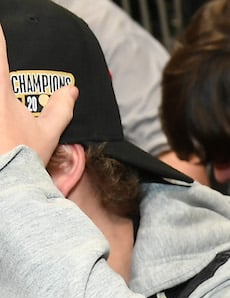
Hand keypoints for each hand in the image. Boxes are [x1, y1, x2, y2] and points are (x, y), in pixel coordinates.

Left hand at [0, 21, 76, 165]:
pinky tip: (3, 122)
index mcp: (0, 91)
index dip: (1, 37)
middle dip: (2, 70)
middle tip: (9, 77)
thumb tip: (70, 90)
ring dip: (3, 90)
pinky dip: (1, 111)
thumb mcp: (48, 132)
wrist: (7, 182)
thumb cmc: (24, 156)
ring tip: (9, 109)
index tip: (3, 31)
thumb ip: (61, 108)